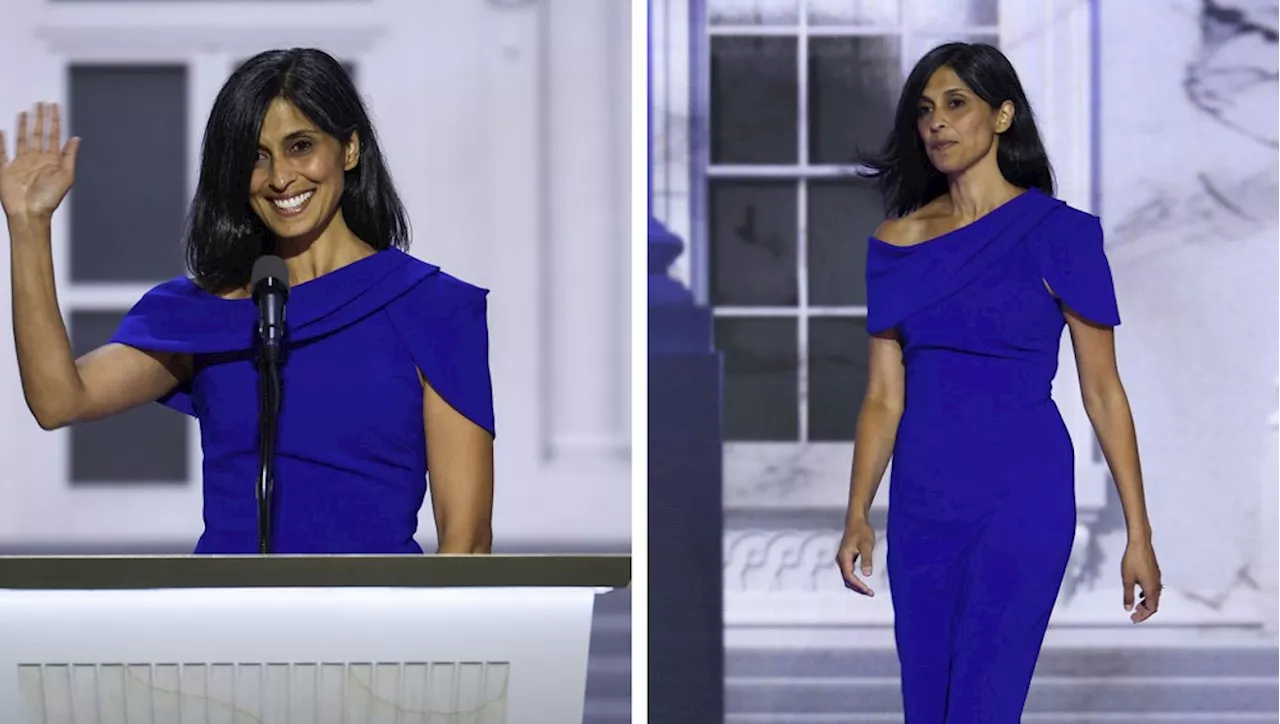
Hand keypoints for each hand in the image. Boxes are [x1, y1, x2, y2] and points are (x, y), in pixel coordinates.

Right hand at [0, 103, 80, 220]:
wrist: (30, 213)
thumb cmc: (49, 198)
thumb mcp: (66, 176)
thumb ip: (69, 156)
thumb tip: (76, 138)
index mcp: (51, 160)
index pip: (53, 135)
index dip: (54, 120)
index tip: (55, 106)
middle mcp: (36, 159)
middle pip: (38, 133)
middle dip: (40, 118)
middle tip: (41, 103)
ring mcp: (20, 163)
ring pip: (22, 139)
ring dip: (23, 125)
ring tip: (26, 111)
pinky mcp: (5, 169)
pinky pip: (2, 152)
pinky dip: (1, 141)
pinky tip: (3, 130)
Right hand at [835, 519, 876, 595]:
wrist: (856, 521)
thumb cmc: (861, 531)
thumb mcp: (866, 545)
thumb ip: (866, 560)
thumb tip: (867, 574)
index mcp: (844, 557)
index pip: (849, 576)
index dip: (858, 585)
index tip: (868, 590)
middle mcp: (841, 559)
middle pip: (846, 579)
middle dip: (857, 588)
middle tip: (869, 593)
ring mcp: (842, 559)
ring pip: (847, 577)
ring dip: (856, 585)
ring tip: (867, 590)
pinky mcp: (846, 558)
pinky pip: (849, 572)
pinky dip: (855, 579)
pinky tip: (863, 581)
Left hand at [1121, 539, 1161, 622]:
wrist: (1140, 543)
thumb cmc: (1133, 560)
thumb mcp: (1127, 579)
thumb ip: (1128, 595)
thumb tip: (1128, 608)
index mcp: (1152, 588)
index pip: (1151, 608)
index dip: (1143, 616)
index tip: (1134, 619)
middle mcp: (1157, 584)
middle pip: (1154, 603)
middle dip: (1144, 611)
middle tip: (1134, 616)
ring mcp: (1157, 578)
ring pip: (1154, 596)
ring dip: (1146, 603)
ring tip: (1136, 607)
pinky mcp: (1154, 572)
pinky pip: (1153, 588)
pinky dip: (1146, 595)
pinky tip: (1139, 593)